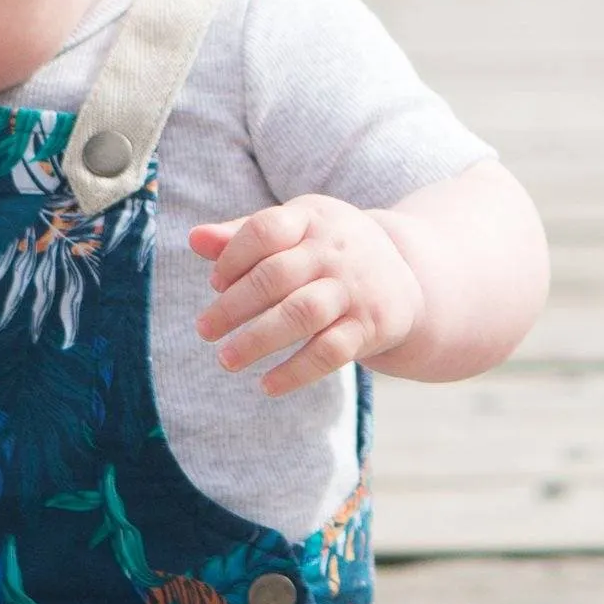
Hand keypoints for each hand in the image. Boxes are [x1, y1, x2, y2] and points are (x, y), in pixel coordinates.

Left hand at [190, 197, 424, 395]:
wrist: (408, 272)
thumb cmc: (330, 250)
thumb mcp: (296, 230)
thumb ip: (243, 235)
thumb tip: (194, 239)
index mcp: (313, 218)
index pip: (266, 230)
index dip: (233, 257)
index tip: (215, 283)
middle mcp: (336, 251)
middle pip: (277, 276)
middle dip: (234, 306)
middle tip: (204, 330)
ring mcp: (355, 289)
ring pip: (301, 314)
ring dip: (258, 340)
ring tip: (226, 360)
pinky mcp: (371, 325)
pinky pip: (330, 352)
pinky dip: (296, 372)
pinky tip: (267, 385)